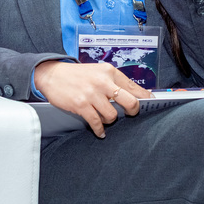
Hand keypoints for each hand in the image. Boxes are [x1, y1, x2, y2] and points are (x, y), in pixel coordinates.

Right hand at [32, 61, 151, 137]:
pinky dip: (100, 130)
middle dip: (133, 111)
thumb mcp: (98, 72)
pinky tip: (100, 131)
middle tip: (129, 114)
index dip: (145, 97)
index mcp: (109, 72)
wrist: (52, 74)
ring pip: (112, 115)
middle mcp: (103, 82)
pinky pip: (97, 123)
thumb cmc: (77, 75)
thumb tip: (135, 94)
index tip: (150, 103)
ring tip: (104, 118)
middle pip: (130, 101)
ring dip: (110, 120)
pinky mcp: (81, 105)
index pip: (134, 86)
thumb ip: (114, 81)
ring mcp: (92, 94)